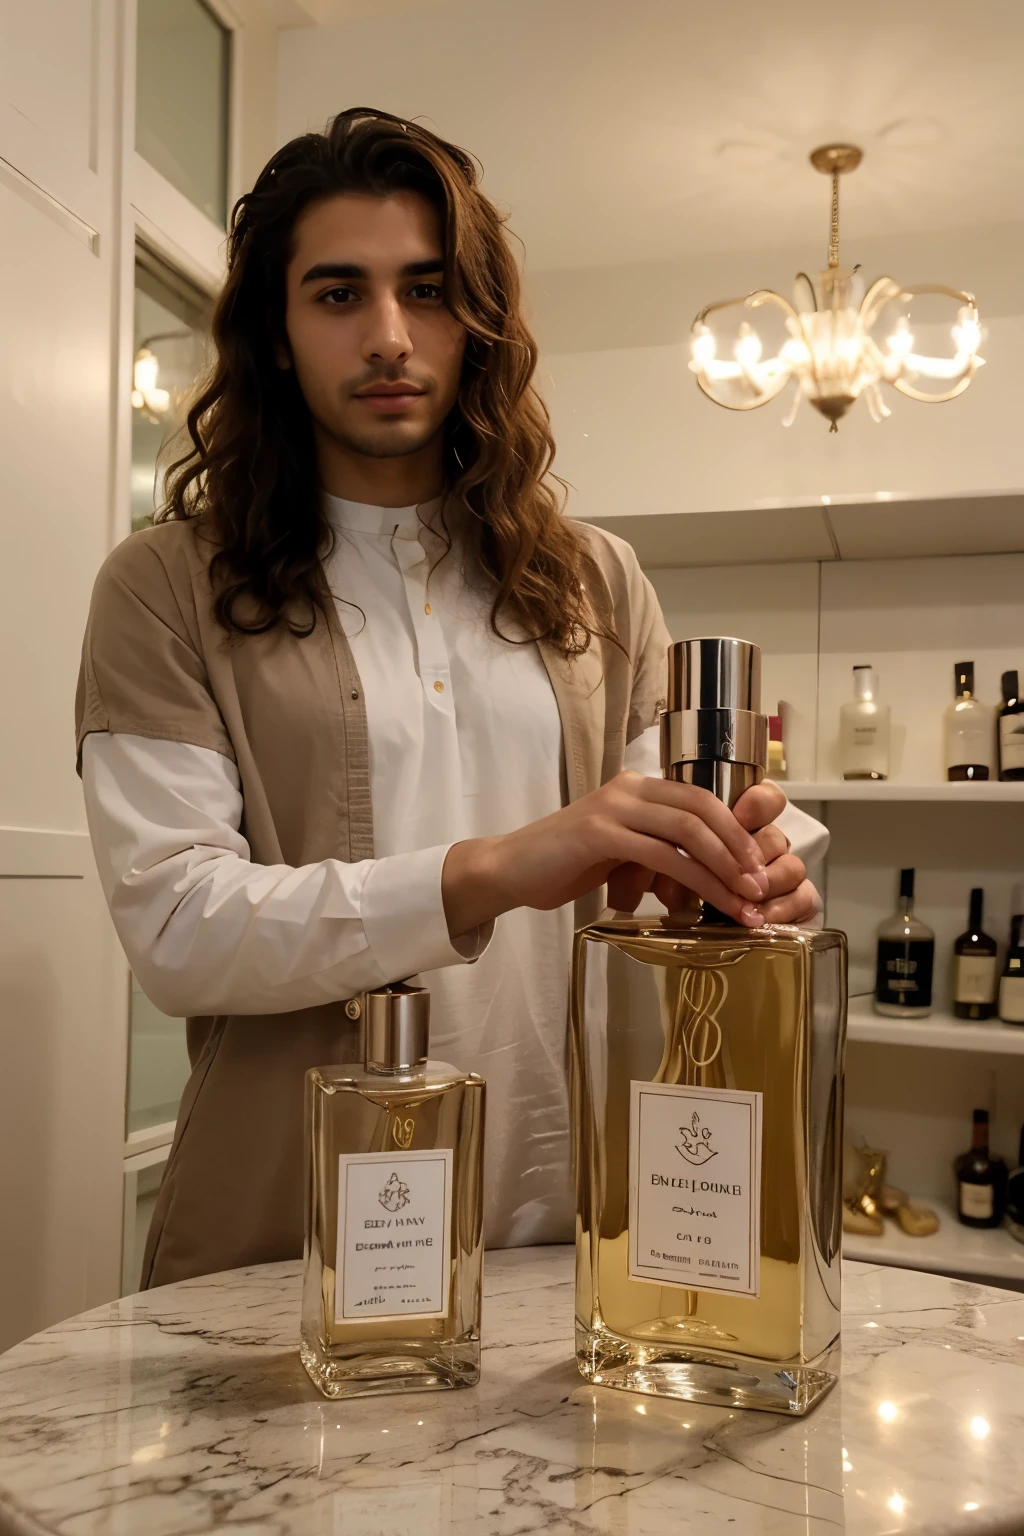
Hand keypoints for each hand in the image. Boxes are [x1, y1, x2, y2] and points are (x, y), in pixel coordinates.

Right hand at [442, 771, 772, 939]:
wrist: (508, 870)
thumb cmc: (562, 866)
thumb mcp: (619, 853)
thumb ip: (656, 852)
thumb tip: (703, 879)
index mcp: (636, 788)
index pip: (700, 799)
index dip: (735, 830)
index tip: (757, 867)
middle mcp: (629, 789)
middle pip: (703, 809)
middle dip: (739, 848)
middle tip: (761, 885)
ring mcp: (614, 808)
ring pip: (688, 832)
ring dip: (724, 869)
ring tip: (745, 901)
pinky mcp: (600, 833)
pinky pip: (661, 855)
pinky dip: (692, 881)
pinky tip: (705, 904)